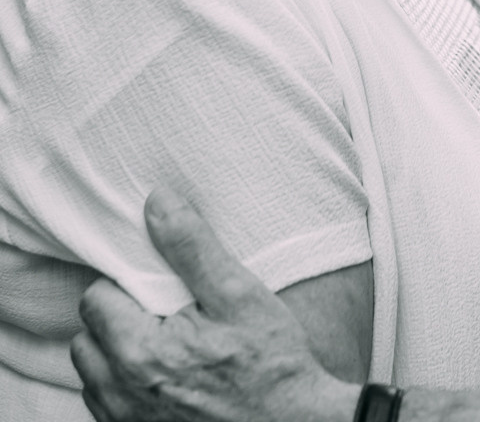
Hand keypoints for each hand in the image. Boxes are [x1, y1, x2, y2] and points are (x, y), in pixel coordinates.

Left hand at [72, 186, 358, 421]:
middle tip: (164, 313)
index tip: (161, 287)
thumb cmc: (270, 364)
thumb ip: (192, 246)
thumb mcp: (238, 293)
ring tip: (166, 344)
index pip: (96, 299)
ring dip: (115, 355)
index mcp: (140, 353)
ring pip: (92, 376)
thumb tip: (157, 202)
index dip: (127, 285)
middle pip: (86, 338)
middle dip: (116, 320)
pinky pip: (107, 407)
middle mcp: (123, 395)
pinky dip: (124, 388)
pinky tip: (165, 376)